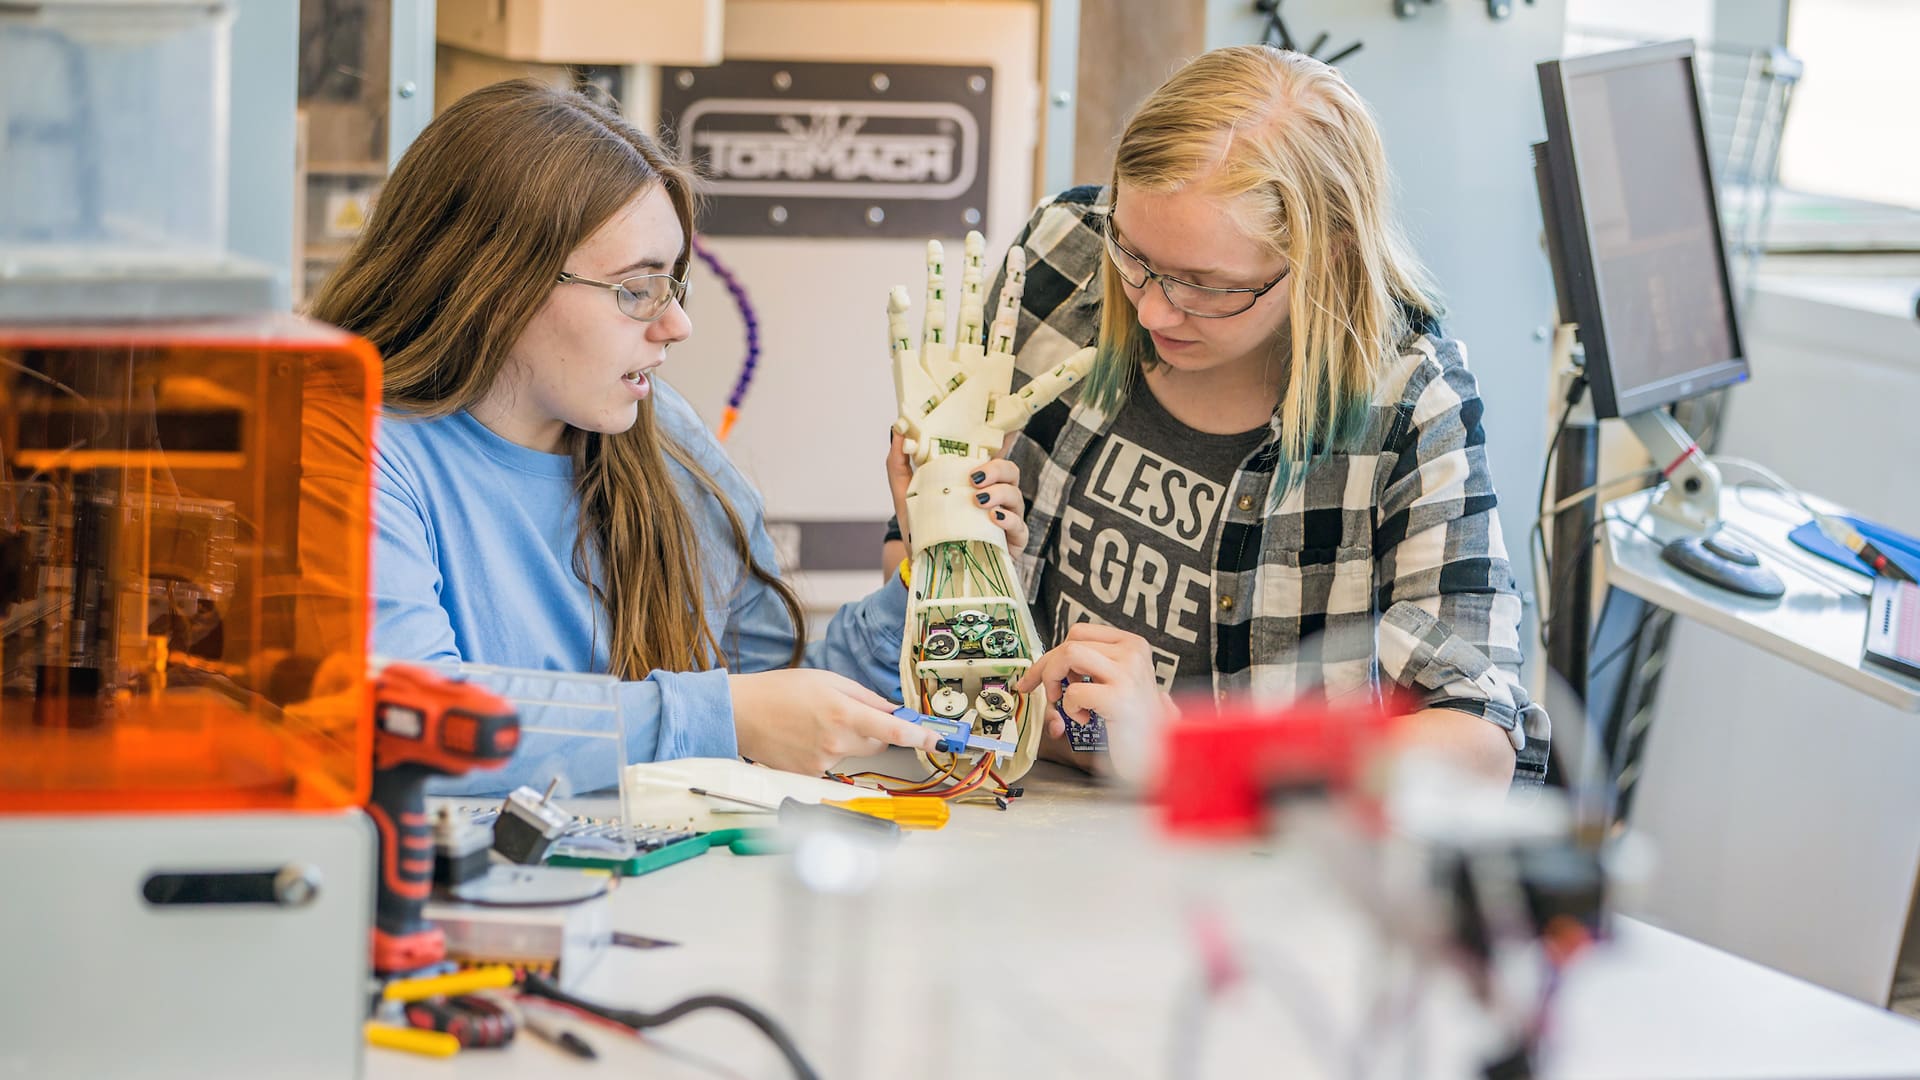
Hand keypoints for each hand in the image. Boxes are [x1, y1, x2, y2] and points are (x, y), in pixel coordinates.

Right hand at [729, 669, 940, 775]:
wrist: (741, 713)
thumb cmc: (780, 691)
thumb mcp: (827, 680)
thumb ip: (865, 696)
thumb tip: (893, 710)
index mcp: (843, 713)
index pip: (893, 731)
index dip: (919, 737)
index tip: (937, 740)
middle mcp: (836, 741)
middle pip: (876, 743)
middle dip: (873, 729)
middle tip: (846, 712)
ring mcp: (823, 762)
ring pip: (854, 753)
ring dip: (846, 739)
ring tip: (815, 721)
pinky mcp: (810, 774)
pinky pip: (833, 763)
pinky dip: (827, 750)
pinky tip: (805, 736)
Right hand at [887, 233, 1093, 468]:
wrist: (949, 481)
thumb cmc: (981, 455)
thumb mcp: (1020, 415)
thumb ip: (1053, 385)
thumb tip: (1096, 355)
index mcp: (991, 368)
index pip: (1003, 316)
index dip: (1010, 285)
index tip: (1017, 251)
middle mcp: (962, 362)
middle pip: (967, 306)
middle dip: (970, 269)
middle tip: (973, 234)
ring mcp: (935, 368)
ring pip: (935, 315)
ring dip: (935, 282)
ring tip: (935, 247)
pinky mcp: (909, 383)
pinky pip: (900, 345)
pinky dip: (898, 320)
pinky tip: (898, 292)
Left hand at [887, 430, 1026, 552]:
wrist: (924, 566)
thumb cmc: (923, 529)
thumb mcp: (907, 495)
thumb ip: (898, 464)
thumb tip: (897, 432)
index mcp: (976, 481)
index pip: (994, 455)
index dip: (1000, 441)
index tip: (986, 438)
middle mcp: (996, 496)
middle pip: (1010, 471)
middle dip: (996, 469)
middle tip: (974, 478)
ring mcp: (1007, 518)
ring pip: (1016, 495)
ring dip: (999, 493)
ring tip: (978, 500)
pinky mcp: (1012, 542)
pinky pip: (1019, 526)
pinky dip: (1008, 519)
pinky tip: (993, 518)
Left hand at [1016, 623, 1174, 780]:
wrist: (1155, 755)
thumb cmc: (1131, 724)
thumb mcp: (1111, 684)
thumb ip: (1085, 670)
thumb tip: (1045, 669)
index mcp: (1133, 645)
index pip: (1079, 633)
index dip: (1053, 653)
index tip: (1040, 673)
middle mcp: (1133, 653)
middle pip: (1070, 643)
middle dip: (1046, 668)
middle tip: (1045, 693)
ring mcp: (1128, 673)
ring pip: (1068, 654)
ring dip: (1053, 679)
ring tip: (1064, 702)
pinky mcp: (1119, 697)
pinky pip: (1074, 691)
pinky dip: (1070, 708)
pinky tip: (1085, 718)